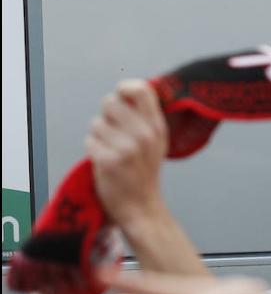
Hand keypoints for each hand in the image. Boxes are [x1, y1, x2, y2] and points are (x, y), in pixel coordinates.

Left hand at [85, 80, 168, 225]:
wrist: (141, 205)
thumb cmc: (145, 171)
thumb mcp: (157, 141)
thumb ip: (145, 117)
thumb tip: (126, 91)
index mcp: (157, 126)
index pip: (141, 89)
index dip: (125, 88)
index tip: (122, 98)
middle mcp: (144, 134)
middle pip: (110, 102)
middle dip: (106, 114)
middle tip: (113, 130)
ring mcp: (126, 148)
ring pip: (96, 123)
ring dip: (98, 134)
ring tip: (110, 147)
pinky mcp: (108, 161)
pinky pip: (88, 141)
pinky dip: (92, 149)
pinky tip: (103, 159)